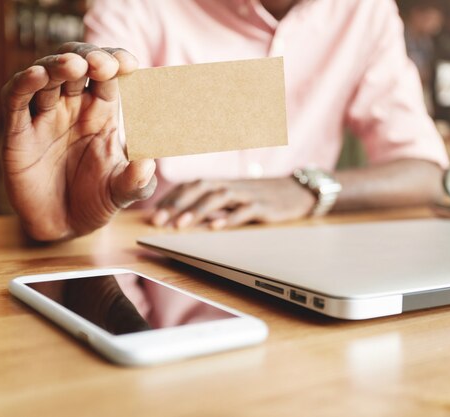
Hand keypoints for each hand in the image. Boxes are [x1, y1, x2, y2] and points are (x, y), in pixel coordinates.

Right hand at [1, 42, 156, 240]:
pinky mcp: (18, 133)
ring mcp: (44, 117)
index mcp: (102, 112)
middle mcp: (73, 108)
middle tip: (103, 64)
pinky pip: (16, 100)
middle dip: (89, 58)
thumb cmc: (97, 200)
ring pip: (46, 76)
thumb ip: (137, 182)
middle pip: (77, 66)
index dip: (117, 63)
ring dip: (58, 66)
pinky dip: (24, 84)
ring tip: (74, 65)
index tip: (130, 64)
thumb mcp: (122, 193)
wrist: (64, 226)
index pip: (109, 76)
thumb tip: (148, 165)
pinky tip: (36, 75)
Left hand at [148, 178, 315, 228]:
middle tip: (158, 220)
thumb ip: (213, 205)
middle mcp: (230, 185)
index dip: (170, 198)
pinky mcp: (262, 205)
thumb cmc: (260, 198)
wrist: (296, 193)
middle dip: (176, 204)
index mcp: (221, 183)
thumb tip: (185, 218)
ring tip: (180, 225)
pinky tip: (215, 228)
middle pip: (199, 189)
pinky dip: (228, 218)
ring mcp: (246, 194)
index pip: (190, 186)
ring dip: (197, 211)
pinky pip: (243, 211)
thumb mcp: (234, 199)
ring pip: (217, 198)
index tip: (153, 213)